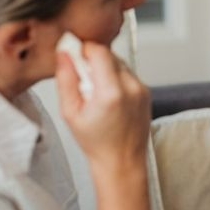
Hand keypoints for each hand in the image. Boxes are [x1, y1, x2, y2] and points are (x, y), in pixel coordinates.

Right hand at [56, 42, 151, 170]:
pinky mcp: (146, 92)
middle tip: (81, 79)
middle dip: (93, 60)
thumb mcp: (70, 113)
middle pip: (110, 55)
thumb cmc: (96, 142)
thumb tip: (64, 54)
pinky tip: (107, 97)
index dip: (84, 49)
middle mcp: (131, 87)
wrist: (122, 160)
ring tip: (95, 92)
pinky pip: (128, 74)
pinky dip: (115, 78)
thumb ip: (66, 80)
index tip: (73, 56)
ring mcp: (142, 89)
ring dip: (104, 69)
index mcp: (112, 92)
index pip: (100, 51)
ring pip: (120, 63)